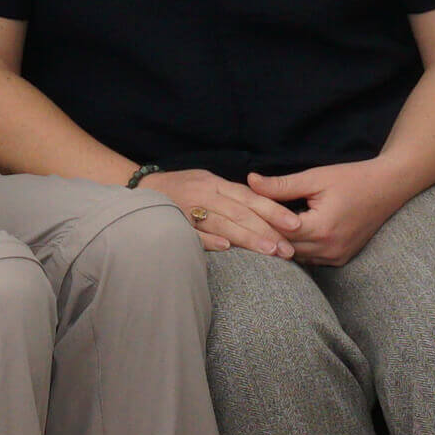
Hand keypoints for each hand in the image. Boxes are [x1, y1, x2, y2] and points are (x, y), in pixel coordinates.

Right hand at [142, 169, 301, 256]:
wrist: (139, 189)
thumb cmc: (180, 189)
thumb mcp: (206, 183)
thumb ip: (231, 195)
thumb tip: (263, 208)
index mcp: (215, 183)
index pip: (250, 197)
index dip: (274, 210)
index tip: (295, 224)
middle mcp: (204, 193)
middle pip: (241, 212)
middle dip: (268, 230)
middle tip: (289, 248)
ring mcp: (188, 208)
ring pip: (223, 222)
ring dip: (248, 237)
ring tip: (270, 251)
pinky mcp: (173, 222)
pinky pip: (193, 232)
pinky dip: (209, 239)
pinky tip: (227, 248)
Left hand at [248, 160, 412, 266]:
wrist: (388, 187)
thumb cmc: (352, 178)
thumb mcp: (315, 178)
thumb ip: (281, 185)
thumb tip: (250, 181)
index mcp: (322, 228)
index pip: (278, 232)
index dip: (258, 222)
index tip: (239, 214)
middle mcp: (330, 248)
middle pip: (285, 248)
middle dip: (265, 235)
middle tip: (241, 225)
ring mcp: (337, 256)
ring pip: (297, 257)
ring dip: (279, 245)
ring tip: (257, 231)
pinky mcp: (341, 258)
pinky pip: (310, 259)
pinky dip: (296, 248)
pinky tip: (282, 236)